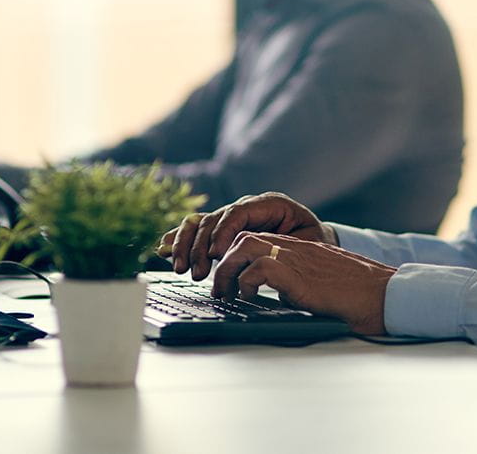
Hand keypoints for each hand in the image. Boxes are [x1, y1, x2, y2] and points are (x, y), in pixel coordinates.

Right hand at [157, 192, 335, 279]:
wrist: (314, 239)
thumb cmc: (314, 242)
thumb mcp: (309, 242)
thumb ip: (286, 245)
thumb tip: (265, 258)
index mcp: (270, 204)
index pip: (239, 212)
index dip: (224, 232)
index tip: (217, 254)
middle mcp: (246, 207)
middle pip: (214, 218)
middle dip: (201, 245)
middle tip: (198, 272)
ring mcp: (232, 217)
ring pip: (200, 223)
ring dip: (186, 245)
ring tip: (179, 268)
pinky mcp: (222, 230)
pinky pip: (196, 230)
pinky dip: (179, 240)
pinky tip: (162, 250)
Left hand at [212, 233, 394, 334]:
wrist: (385, 296)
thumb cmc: (359, 297)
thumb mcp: (319, 286)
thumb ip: (297, 284)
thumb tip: (277, 297)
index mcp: (301, 249)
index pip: (257, 239)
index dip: (237, 257)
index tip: (228, 279)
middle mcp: (296, 249)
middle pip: (245, 237)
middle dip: (225, 262)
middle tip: (220, 289)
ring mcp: (297, 259)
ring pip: (246, 245)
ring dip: (229, 269)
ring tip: (228, 294)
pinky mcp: (300, 276)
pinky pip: (260, 268)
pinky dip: (247, 282)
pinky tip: (250, 299)